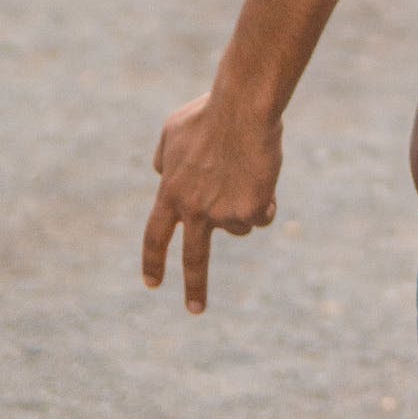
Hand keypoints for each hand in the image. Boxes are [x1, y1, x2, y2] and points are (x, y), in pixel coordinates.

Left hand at [142, 91, 282, 312]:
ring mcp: (221, 213)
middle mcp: (193, 210)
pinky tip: (263, 173)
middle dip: (195, 287)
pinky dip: (266, 199)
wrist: (241, 109)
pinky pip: (263, 215)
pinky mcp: (250, 211)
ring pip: (238, 226)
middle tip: (195, 309)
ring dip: (245, 206)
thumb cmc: (209, 113)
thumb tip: (161, 174)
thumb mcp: (173, 132)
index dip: (153, 260)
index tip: (152, 283)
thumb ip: (165, 158)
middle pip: (194, 258)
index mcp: (170, 193)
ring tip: (247, 170)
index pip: (155, 236)